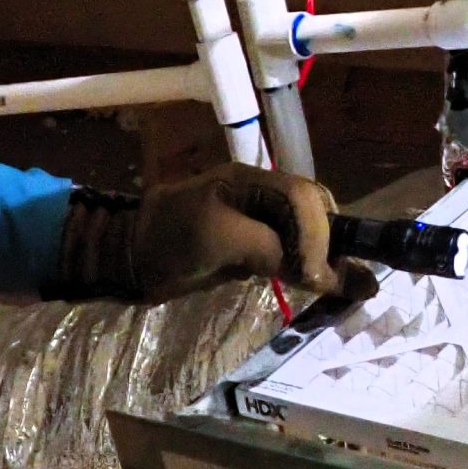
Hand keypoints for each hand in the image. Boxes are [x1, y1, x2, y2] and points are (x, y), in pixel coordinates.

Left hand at [132, 163, 340, 300]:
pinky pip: (290, 250)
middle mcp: (259, 195)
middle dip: (330, 243)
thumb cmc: (170, 241)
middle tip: (339, 282)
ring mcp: (255, 220)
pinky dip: (305, 267)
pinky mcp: (250, 246)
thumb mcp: (220, 239)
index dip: (319, 234)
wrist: (128, 259)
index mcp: (251, 181)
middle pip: (313, 211)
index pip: (304, 198)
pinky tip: (312, 285)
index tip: (318, 275)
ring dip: (323, 256)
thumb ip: (271, 250)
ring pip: (306, 232)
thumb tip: (321, 275)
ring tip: (336, 286)